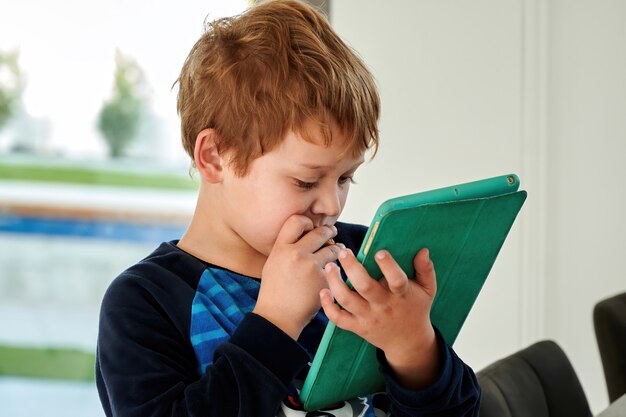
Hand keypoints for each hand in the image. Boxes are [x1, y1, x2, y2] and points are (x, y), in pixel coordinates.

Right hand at [253, 215, 340, 339]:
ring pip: (332, 249)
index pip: (297, 221)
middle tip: (332, 232)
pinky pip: (336, 269)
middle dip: (329, 231)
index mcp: (281, 248)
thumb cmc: (275, 291)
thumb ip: (287, 248)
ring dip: (338, 249)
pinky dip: (336, 271)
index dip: (307, 222)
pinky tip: (334, 275)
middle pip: (319, 232)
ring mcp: (311, 267)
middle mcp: (296, 254)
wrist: (278, 317)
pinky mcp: (324, 280)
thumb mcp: (273, 263)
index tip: (311, 227)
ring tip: (340, 250)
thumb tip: (306, 234)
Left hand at [320, 248, 439, 388]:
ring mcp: (368, 317)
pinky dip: (328, 307)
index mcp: (401, 295)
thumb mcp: (428, 290)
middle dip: (352, 268)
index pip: (396, 280)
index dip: (388, 266)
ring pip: (347, 300)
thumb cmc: (416, 308)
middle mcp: (383, 306)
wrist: (408, 342)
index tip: (379, 251)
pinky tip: (323, 291)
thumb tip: (423, 250)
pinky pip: (339, 319)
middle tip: (343, 252)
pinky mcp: (357, 327)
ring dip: (334, 283)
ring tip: (330, 267)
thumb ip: (426, 269)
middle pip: (365, 287)